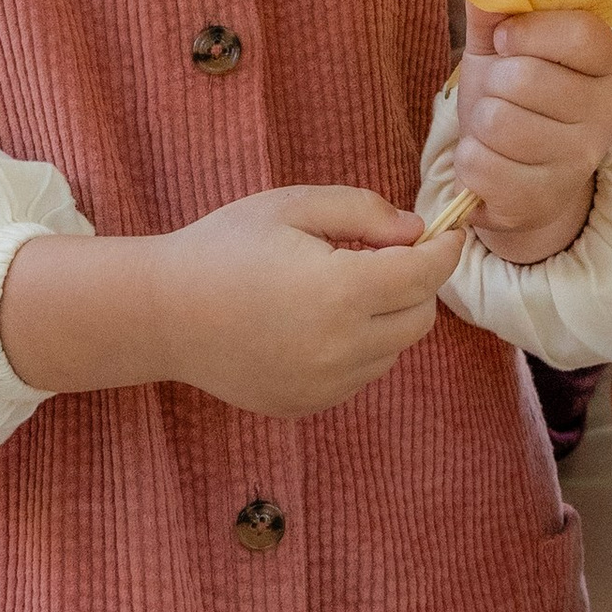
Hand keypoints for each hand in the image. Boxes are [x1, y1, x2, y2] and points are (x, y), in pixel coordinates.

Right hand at [1, 185, 460, 416]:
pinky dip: (359, 348)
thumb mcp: (294, 207)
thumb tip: (416, 233)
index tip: (447, 232)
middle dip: (414, 284)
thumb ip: (364, 213)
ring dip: (386, 318)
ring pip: (392, 350)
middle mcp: (339, 349)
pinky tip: (316, 322)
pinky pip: (360, 375)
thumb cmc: (225, 247)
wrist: (163, 313)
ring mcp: (323, 386)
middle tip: (379, 255)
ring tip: (336, 287)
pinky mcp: (306, 405)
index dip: (444, 250)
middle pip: (419, 318)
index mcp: (340, 292)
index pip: (425, 276)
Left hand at [446, 0, 611, 265]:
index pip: (579, 32)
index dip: (528, 30)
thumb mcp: (503, 46)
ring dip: (478, 122)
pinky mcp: (543, 199)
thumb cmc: (515, 100)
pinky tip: (489, 161)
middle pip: (526, 78)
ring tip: (493, 128)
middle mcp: (608, 112)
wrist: (523, 183)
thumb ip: (495, 5)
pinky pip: (480, 165)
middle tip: (500, 92)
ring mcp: (579, 161)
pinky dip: (469, 161)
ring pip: (498, 121)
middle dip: (493, 82)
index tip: (506, 39)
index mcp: (608, 62)